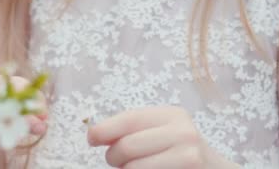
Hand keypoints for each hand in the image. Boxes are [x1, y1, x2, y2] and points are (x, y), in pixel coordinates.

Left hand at [87, 106, 214, 168]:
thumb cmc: (179, 153)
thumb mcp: (160, 132)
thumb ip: (132, 130)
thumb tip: (95, 133)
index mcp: (172, 115)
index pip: (130, 118)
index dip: (105, 129)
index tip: (91, 138)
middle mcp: (183, 131)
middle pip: (127, 146)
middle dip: (113, 157)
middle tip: (116, 161)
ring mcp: (188, 155)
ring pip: (133, 168)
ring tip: (134, 168)